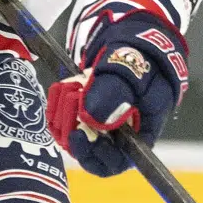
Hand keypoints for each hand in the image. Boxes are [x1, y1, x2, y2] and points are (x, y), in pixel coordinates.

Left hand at [47, 12, 188, 176]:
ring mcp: (98, 125)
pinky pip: (62, 119)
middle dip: (72, 128)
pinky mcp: (83, 112)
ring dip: (63, 114)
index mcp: (139, 134)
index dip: (94, 157)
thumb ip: (116, 93)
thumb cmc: (144, 58)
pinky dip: (57, 104)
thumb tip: (93, 119)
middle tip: (72, 96)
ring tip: (70, 85)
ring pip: (71, 135)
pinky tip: (62, 86)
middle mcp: (117, 136)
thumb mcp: (135, 70)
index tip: (78, 136)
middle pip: (88, 151)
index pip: (115, 162)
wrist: (135, 40)